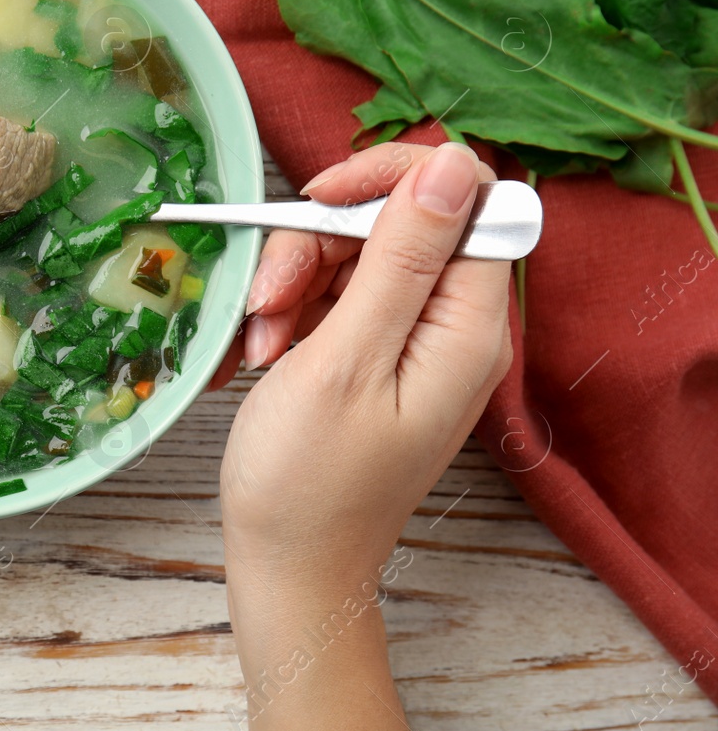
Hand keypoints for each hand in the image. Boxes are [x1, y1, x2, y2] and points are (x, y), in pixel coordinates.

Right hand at [215, 142, 512, 730]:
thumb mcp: (346, 359)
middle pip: (398, 222)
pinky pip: (339, 294)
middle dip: (320, 242)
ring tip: (260, 341)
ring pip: (357, 254)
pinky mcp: (378, 354)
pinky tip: (263, 353)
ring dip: (295, 280)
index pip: (464, 198)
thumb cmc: (308, 480)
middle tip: (267, 298)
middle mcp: (454, 325)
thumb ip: (400, 258)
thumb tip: (450, 164)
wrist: (289, 566)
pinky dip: (294, 310)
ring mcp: (415, 340)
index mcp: (469, 326)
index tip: (318, 205)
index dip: (390, 181)